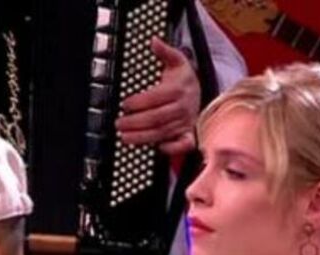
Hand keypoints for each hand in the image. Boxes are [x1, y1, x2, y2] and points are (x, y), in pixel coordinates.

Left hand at [116, 37, 200, 154]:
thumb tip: (154, 41)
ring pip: (162, 133)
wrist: (200, 93)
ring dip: (142, 138)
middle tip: (119, 124)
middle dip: (135, 123)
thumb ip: (164, 52)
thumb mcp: (176, 61)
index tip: (125, 105)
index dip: (139, 103)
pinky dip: (171, 148)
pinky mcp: (188, 134)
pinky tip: (156, 148)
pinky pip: (182, 145)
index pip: (156, 98)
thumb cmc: (183, 80)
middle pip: (156, 118)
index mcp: (178, 89)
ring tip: (125, 138)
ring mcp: (185, 123)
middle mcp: (182, 108)